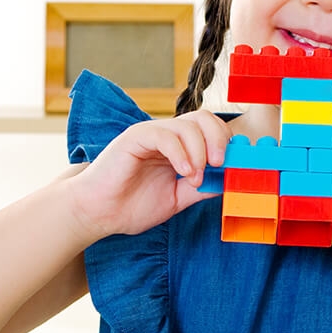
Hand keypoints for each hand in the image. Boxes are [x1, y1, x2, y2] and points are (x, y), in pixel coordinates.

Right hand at [69, 110, 230, 236]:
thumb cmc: (131, 206)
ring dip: (200, 151)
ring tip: (194, 177)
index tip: (234, 166)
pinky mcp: (134, 138)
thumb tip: (228, 182)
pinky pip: (165, 135)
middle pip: (204, 118)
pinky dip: (181, 153)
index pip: (211, 130)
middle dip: (219, 139)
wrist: (97, 214)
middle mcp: (166, 136)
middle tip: (219, 165)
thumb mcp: (176, 199)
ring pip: (187, 125)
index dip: (227, 143)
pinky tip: (183, 172)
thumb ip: (200, 188)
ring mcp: (150, 134)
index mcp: (178, 148)